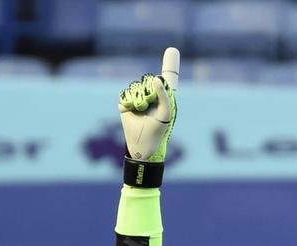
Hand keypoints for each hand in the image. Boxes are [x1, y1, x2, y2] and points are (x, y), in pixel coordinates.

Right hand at [119, 47, 179, 162]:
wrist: (143, 143)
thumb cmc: (159, 129)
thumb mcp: (166, 112)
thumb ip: (164, 94)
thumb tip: (155, 77)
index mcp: (164, 94)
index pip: (168, 76)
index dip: (170, 63)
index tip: (172, 50)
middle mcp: (151, 94)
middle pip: (146, 79)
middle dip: (147, 92)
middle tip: (149, 104)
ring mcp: (138, 97)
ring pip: (134, 86)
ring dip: (137, 98)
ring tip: (141, 110)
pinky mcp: (125, 102)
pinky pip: (124, 94)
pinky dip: (127, 102)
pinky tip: (130, 111)